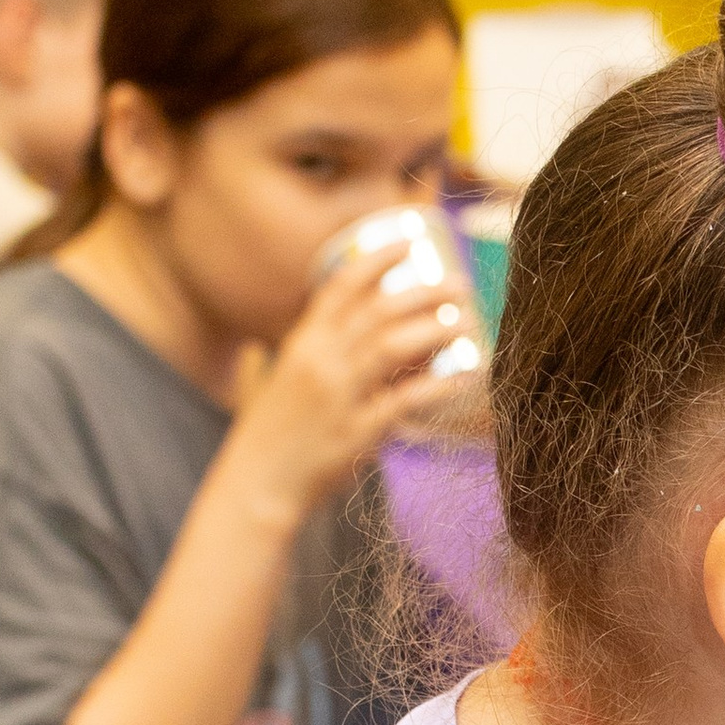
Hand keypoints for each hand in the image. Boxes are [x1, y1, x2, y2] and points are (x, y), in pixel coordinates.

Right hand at [221, 246, 467, 535]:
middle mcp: (320, 362)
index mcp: (302, 343)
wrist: (258, 482)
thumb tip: (302, 344)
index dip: (377, 259)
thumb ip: (295, 358)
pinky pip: (403, 401)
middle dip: (423, 292)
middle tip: (460, 286)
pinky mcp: (356, 432)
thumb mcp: (278, 382)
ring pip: (392, 347)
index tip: (410, 242)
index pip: (341, 286)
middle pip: (377, 311)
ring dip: (435, 329)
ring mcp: (338, 396)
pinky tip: (462, 377)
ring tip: (466, 322)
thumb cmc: (273, 433)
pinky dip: (435, 386)